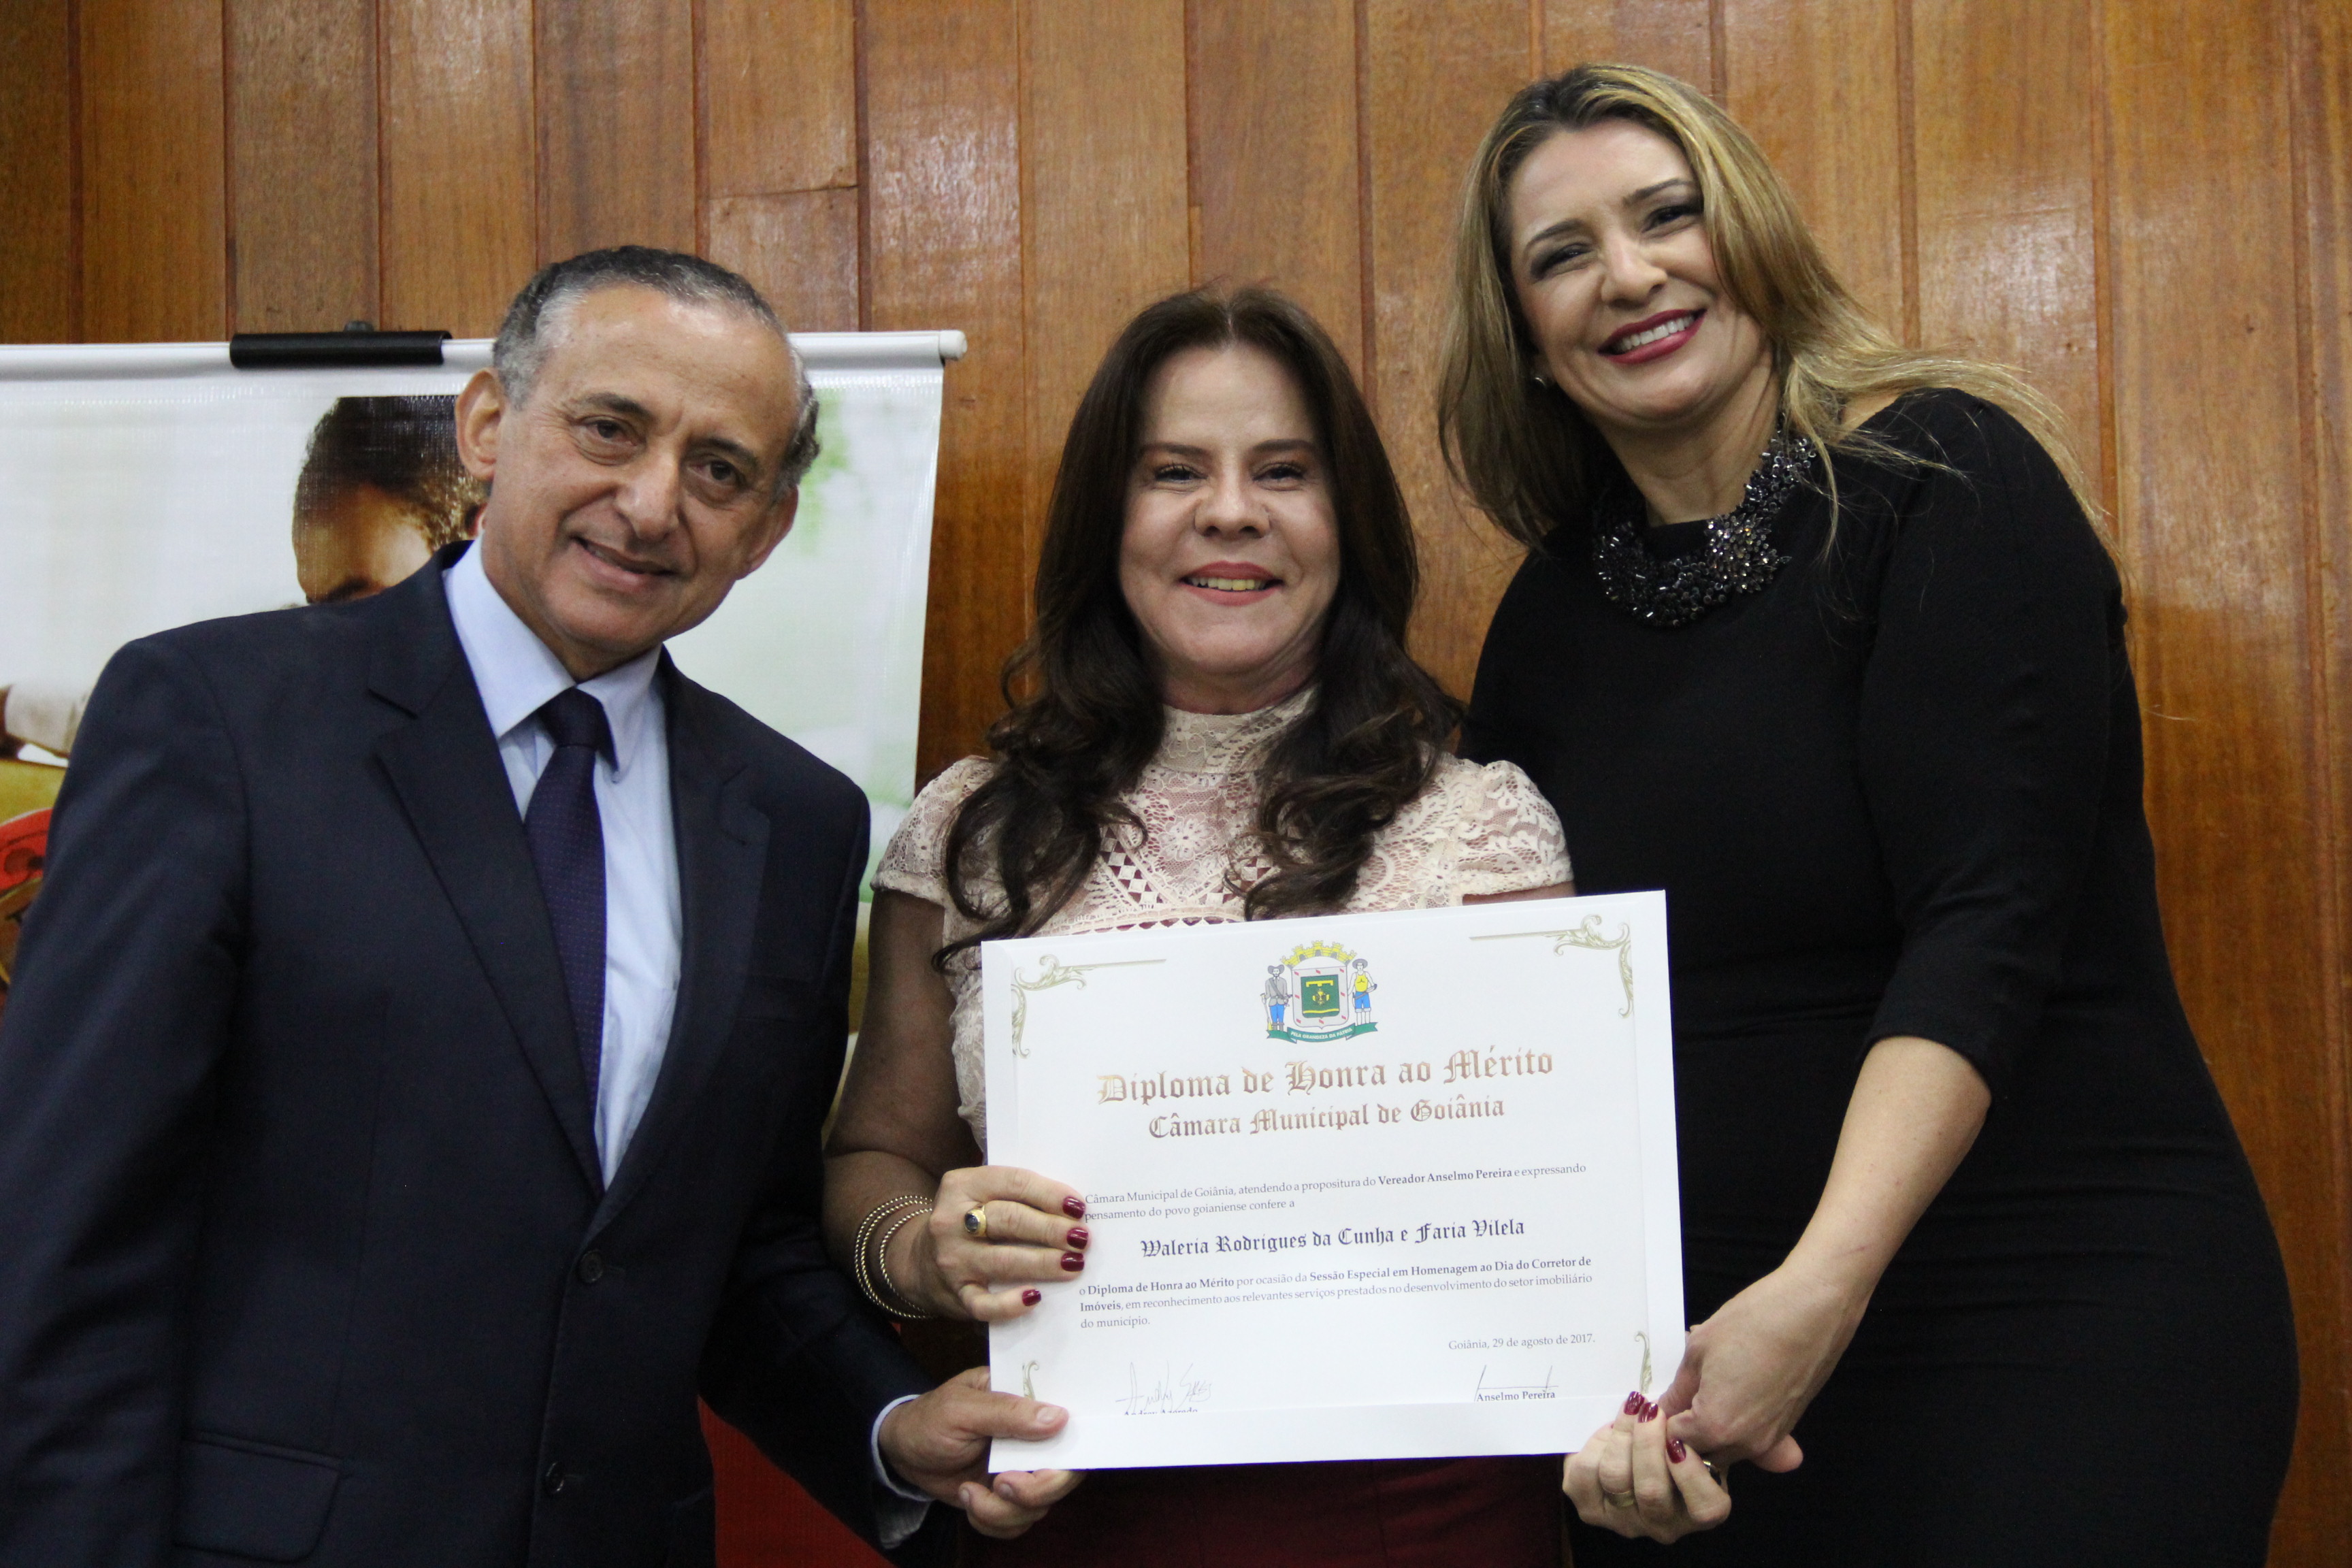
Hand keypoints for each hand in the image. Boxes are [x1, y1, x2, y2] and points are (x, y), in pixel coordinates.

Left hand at [878, 1367, 1085, 1538]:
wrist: (902, 1450)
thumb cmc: (930, 1418)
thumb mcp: (962, 1408)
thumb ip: (1009, 1413)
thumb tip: (1059, 1418)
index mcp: (1030, 1403)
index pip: (1072, 1425)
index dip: (1075, 1449)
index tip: (1049, 1463)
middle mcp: (1034, 1439)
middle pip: (1064, 1475)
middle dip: (1034, 1490)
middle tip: (1000, 1485)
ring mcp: (1022, 1470)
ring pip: (1040, 1506)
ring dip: (1003, 1511)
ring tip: (968, 1492)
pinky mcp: (1006, 1498)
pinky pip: (1017, 1524)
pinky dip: (991, 1522)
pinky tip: (967, 1498)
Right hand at [902, 1166, 1088, 1321]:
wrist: (919, 1261)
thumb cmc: (968, 1223)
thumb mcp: (980, 1195)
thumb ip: (1017, 1195)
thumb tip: (1072, 1208)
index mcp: (962, 1185)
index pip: (1013, 1183)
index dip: (1049, 1194)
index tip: (1079, 1207)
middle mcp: (952, 1221)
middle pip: (1010, 1220)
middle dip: (1051, 1229)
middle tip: (1082, 1237)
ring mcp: (952, 1260)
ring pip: (1003, 1260)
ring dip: (1043, 1262)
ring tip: (1075, 1263)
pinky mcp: (955, 1295)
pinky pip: (985, 1304)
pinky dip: (1011, 1304)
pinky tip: (1036, 1298)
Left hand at [1563, 1390, 1730, 1540]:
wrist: (1636, 1447)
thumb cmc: (1674, 1440)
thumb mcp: (1695, 1434)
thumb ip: (1693, 1428)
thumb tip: (1675, 1412)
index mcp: (1700, 1512)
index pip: (1705, 1508)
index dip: (1690, 1474)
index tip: (1678, 1439)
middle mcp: (1664, 1526)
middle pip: (1651, 1491)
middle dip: (1647, 1442)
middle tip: (1650, 1410)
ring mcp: (1624, 1522)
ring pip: (1615, 1477)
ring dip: (1622, 1435)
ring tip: (1631, 1409)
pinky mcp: (1590, 1509)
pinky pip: (1585, 1473)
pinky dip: (1595, 1443)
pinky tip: (1610, 1430)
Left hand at [1660, 1260, 1865, 1469]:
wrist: (1814, 1308)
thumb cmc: (1756, 1320)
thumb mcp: (1699, 1349)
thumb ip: (1680, 1389)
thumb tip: (1666, 1407)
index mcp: (1717, 1426)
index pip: (1673, 1442)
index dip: (1661, 1422)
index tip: (1657, 1402)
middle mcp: (1746, 1443)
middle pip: (1701, 1452)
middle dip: (1685, 1430)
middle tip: (1677, 1395)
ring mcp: (1771, 1438)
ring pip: (1727, 1449)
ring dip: (1710, 1430)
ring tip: (1704, 1388)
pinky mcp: (1788, 1425)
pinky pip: (1752, 1438)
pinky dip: (1736, 1424)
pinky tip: (1731, 1388)